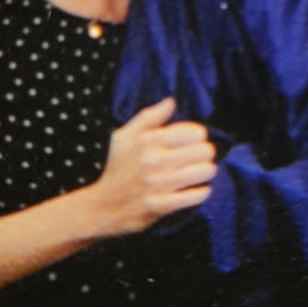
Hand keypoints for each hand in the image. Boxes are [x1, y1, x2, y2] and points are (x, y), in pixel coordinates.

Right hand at [92, 98, 215, 235]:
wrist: (101, 205)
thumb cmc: (116, 167)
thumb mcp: (124, 136)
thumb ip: (149, 117)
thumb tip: (171, 101)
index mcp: (148, 140)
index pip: (194, 132)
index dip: (198, 135)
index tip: (192, 141)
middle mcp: (154, 160)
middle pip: (204, 150)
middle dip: (205, 153)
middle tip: (198, 157)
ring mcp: (158, 184)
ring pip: (204, 171)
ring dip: (206, 171)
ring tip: (199, 172)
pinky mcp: (160, 205)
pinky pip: (195, 196)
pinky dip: (200, 192)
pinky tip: (196, 189)